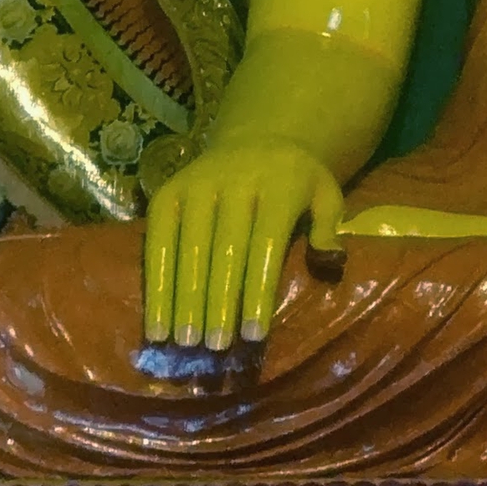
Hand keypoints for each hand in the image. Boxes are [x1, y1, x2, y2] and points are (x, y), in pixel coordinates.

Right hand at [141, 133, 344, 349]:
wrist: (256, 137)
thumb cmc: (295, 181)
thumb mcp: (325, 193)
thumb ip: (329, 226)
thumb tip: (330, 262)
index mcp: (277, 184)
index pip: (265, 244)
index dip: (257, 291)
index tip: (253, 336)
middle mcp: (233, 182)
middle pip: (223, 250)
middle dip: (217, 303)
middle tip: (214, 348)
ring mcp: (196, 186)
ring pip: (186, 249)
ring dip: (183, 299)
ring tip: (182, 344)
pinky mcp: (167, 193)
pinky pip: (157, 242)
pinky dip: (156, 284)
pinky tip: (157, 322)